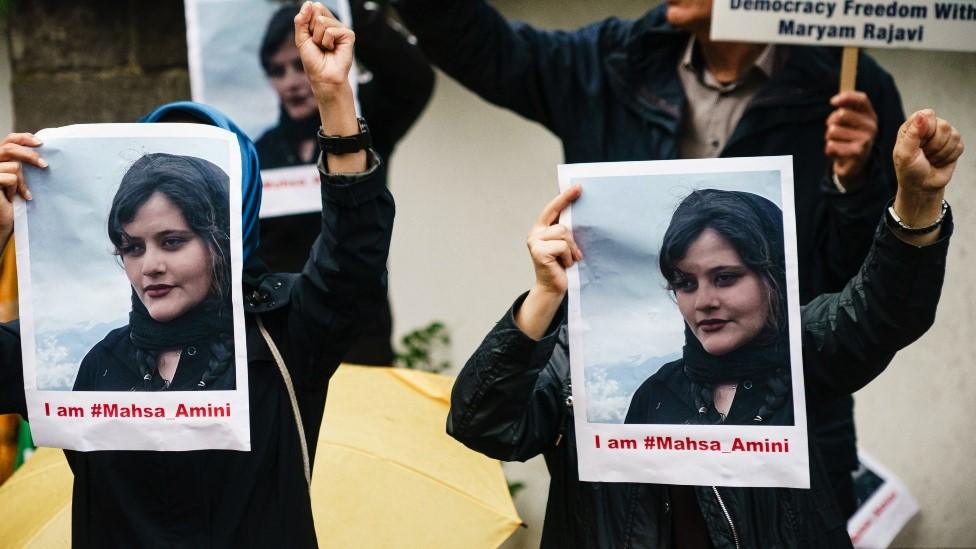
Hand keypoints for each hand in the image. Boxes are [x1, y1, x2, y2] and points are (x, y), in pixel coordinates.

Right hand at [0, 133, 43, 250]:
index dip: (24, 138)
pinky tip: (14, 197)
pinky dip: (16, 188)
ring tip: (20, 192)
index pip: (9, 139)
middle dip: (30, 155)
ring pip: (14, 166)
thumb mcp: (20, 177)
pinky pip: (10, 178)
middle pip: (10, 148)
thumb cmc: (13, 200)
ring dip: (21, 181)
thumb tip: (42, 149)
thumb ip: (23, 163)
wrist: (3, 220)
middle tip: (44, 165)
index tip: (41, 143)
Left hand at [294, 1, 355, 103]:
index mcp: (322, 22)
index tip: (311, 37)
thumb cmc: (313, 60)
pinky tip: (333, 50)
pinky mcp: (349, 35)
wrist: (323, 77)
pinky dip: (327, 42)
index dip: (307, 22)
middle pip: (317, 11)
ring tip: (325, 48)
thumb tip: (309, 3)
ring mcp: (341, 28)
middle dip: (312, 30)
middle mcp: (333, 23)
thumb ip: (301, 20)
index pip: (313, 7)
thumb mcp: (301, 38)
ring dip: (319, 38)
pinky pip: (331, 31)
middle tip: (318, 44)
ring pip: (323, 21)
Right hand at [515, 185, 582, 339]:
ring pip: (563, 234)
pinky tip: (564, 265)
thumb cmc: (562, 266)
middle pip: (563, 226)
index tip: (578, 187)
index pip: (553, 208)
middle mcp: (535, 233)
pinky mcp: (538, 252)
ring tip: (567, 261)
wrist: (554, 288)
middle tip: (572, 255)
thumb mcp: (566, 245)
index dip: (565, 197)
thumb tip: (580, 214)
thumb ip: (567, 231)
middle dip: (572, 241)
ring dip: (571, 250)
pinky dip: (568, 256)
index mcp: (541, 228)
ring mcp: (535, 242)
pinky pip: (562, 246)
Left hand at [825, 91, 878, 190]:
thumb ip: (845, 109)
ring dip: (829, 138)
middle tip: (833, 131)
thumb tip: (835, 100)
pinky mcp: (858, 153)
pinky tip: (838, 153)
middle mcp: (872, 126)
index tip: (832, 102)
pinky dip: (829, 150)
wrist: (854, 165)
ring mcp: (866, 140)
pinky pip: (831, 146)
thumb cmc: (848, 139)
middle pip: (841, 114)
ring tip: (837, 143)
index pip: (861, 99)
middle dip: (831, 122)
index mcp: (870, 116)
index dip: (845, 97)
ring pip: (833, 131)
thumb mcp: (849, 122)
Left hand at [894, 109, 963, 195]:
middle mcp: (928, 128)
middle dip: (934, 145)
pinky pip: (959, 146)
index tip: (919, 143)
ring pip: (954, 135)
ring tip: (930, 159)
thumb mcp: (905, 154)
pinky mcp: (953, 145)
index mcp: (912, 127)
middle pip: (944, 125)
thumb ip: (912, 133)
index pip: (928, 114)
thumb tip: (922, 115)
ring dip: (941, 153)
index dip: (927, 129)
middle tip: (924, 154)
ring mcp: (942, 136)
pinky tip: (939, 162)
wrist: (921, 187)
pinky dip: (948, 157)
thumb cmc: (909, 171)